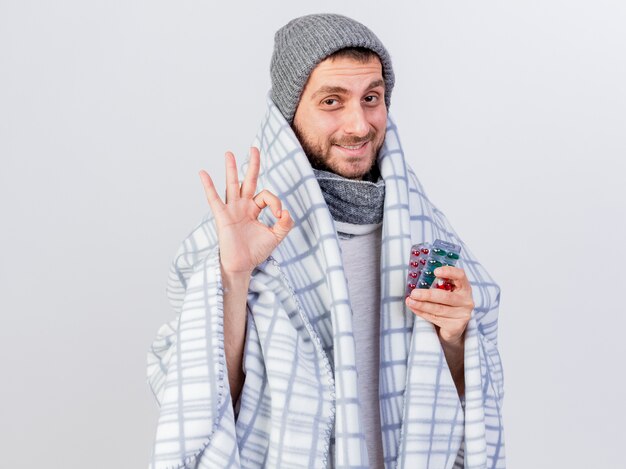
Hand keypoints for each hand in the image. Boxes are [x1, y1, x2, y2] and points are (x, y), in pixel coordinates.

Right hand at [199, 147, 293, 274]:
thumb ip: (284, 224)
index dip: (276, 202)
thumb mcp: (276, 236)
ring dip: (231, 169)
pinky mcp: (223, 216)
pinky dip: (208, 186)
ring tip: (229, 153)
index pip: (266, 196)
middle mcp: (243, 206)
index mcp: (254, 209)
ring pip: (232, 185)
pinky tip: (203, 173)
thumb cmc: (256, 252)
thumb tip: (286, 211)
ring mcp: (232, 209)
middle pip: (248, 180)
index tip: (279, 215)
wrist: (242, 265)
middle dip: (252, 165)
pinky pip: (214, 199)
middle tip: (254, 148)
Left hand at [405, 266, 473, 342]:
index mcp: (464, 287)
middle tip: (414, 293)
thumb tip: (416, 280)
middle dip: (427, 295)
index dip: (449, 272)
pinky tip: (414, 308)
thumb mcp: (446, 292)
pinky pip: (436, 318)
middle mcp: (466, 301)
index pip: (460, 276)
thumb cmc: (446, 304)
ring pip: (439, 309)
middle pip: (446, 296)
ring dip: (421, 305)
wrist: (453, 327)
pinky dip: (422, 313)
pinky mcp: (456, 326)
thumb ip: (437, 285)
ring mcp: (462, 314)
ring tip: (410, 301)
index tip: (435, 271)